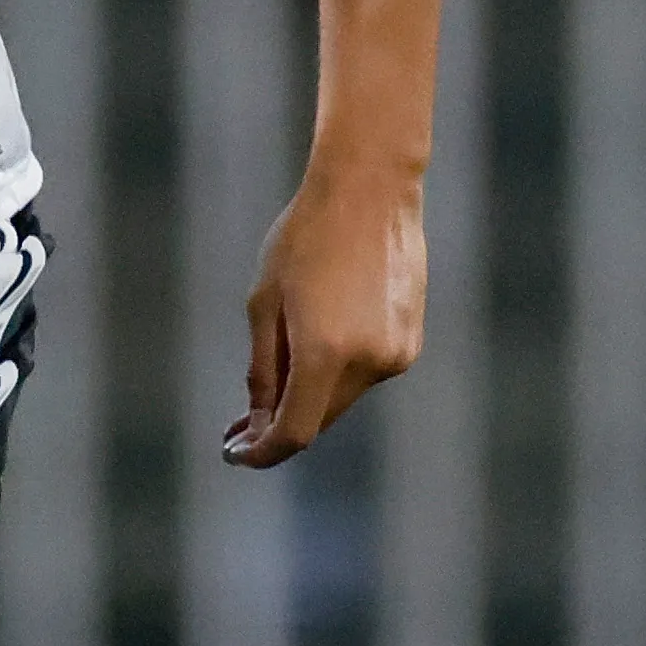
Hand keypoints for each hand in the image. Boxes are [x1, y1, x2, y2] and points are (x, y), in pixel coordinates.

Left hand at [225, 161, 424, 466]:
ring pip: (339, 398)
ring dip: (304, 400)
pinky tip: (308, 355)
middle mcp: (368, 362)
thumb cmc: (305, 239)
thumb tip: (259, 421)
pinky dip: (332, 375)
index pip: (295, 432)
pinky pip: (361, 374)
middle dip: (277, 428)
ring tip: (264, 395)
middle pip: (317, 419)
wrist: (370, 191)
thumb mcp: (264, 305)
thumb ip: (263, 370)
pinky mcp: (410, 341)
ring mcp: (396, 354)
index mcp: (325, 353)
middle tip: (236, 431)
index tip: (235, 454)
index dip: (263, 452)